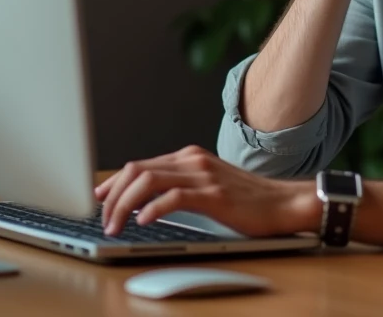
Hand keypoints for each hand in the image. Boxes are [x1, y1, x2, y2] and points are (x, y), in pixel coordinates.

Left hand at [94, 146, 318, 236]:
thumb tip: (144, 202)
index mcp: (189, 157)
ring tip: (116, 225)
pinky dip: (152, 208)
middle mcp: (192, 160)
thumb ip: (179, 186)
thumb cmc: (248, 200)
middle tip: (104, 219)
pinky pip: (174, 197)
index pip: (139, 164)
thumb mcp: (208, 186)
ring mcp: (203, 175)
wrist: (283, 202)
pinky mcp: (214, 194)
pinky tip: (143, 220)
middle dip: (113, 195)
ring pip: (148, 181)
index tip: (99, 198)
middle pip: (137, 170)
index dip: (114, 182)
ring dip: (124, 204)